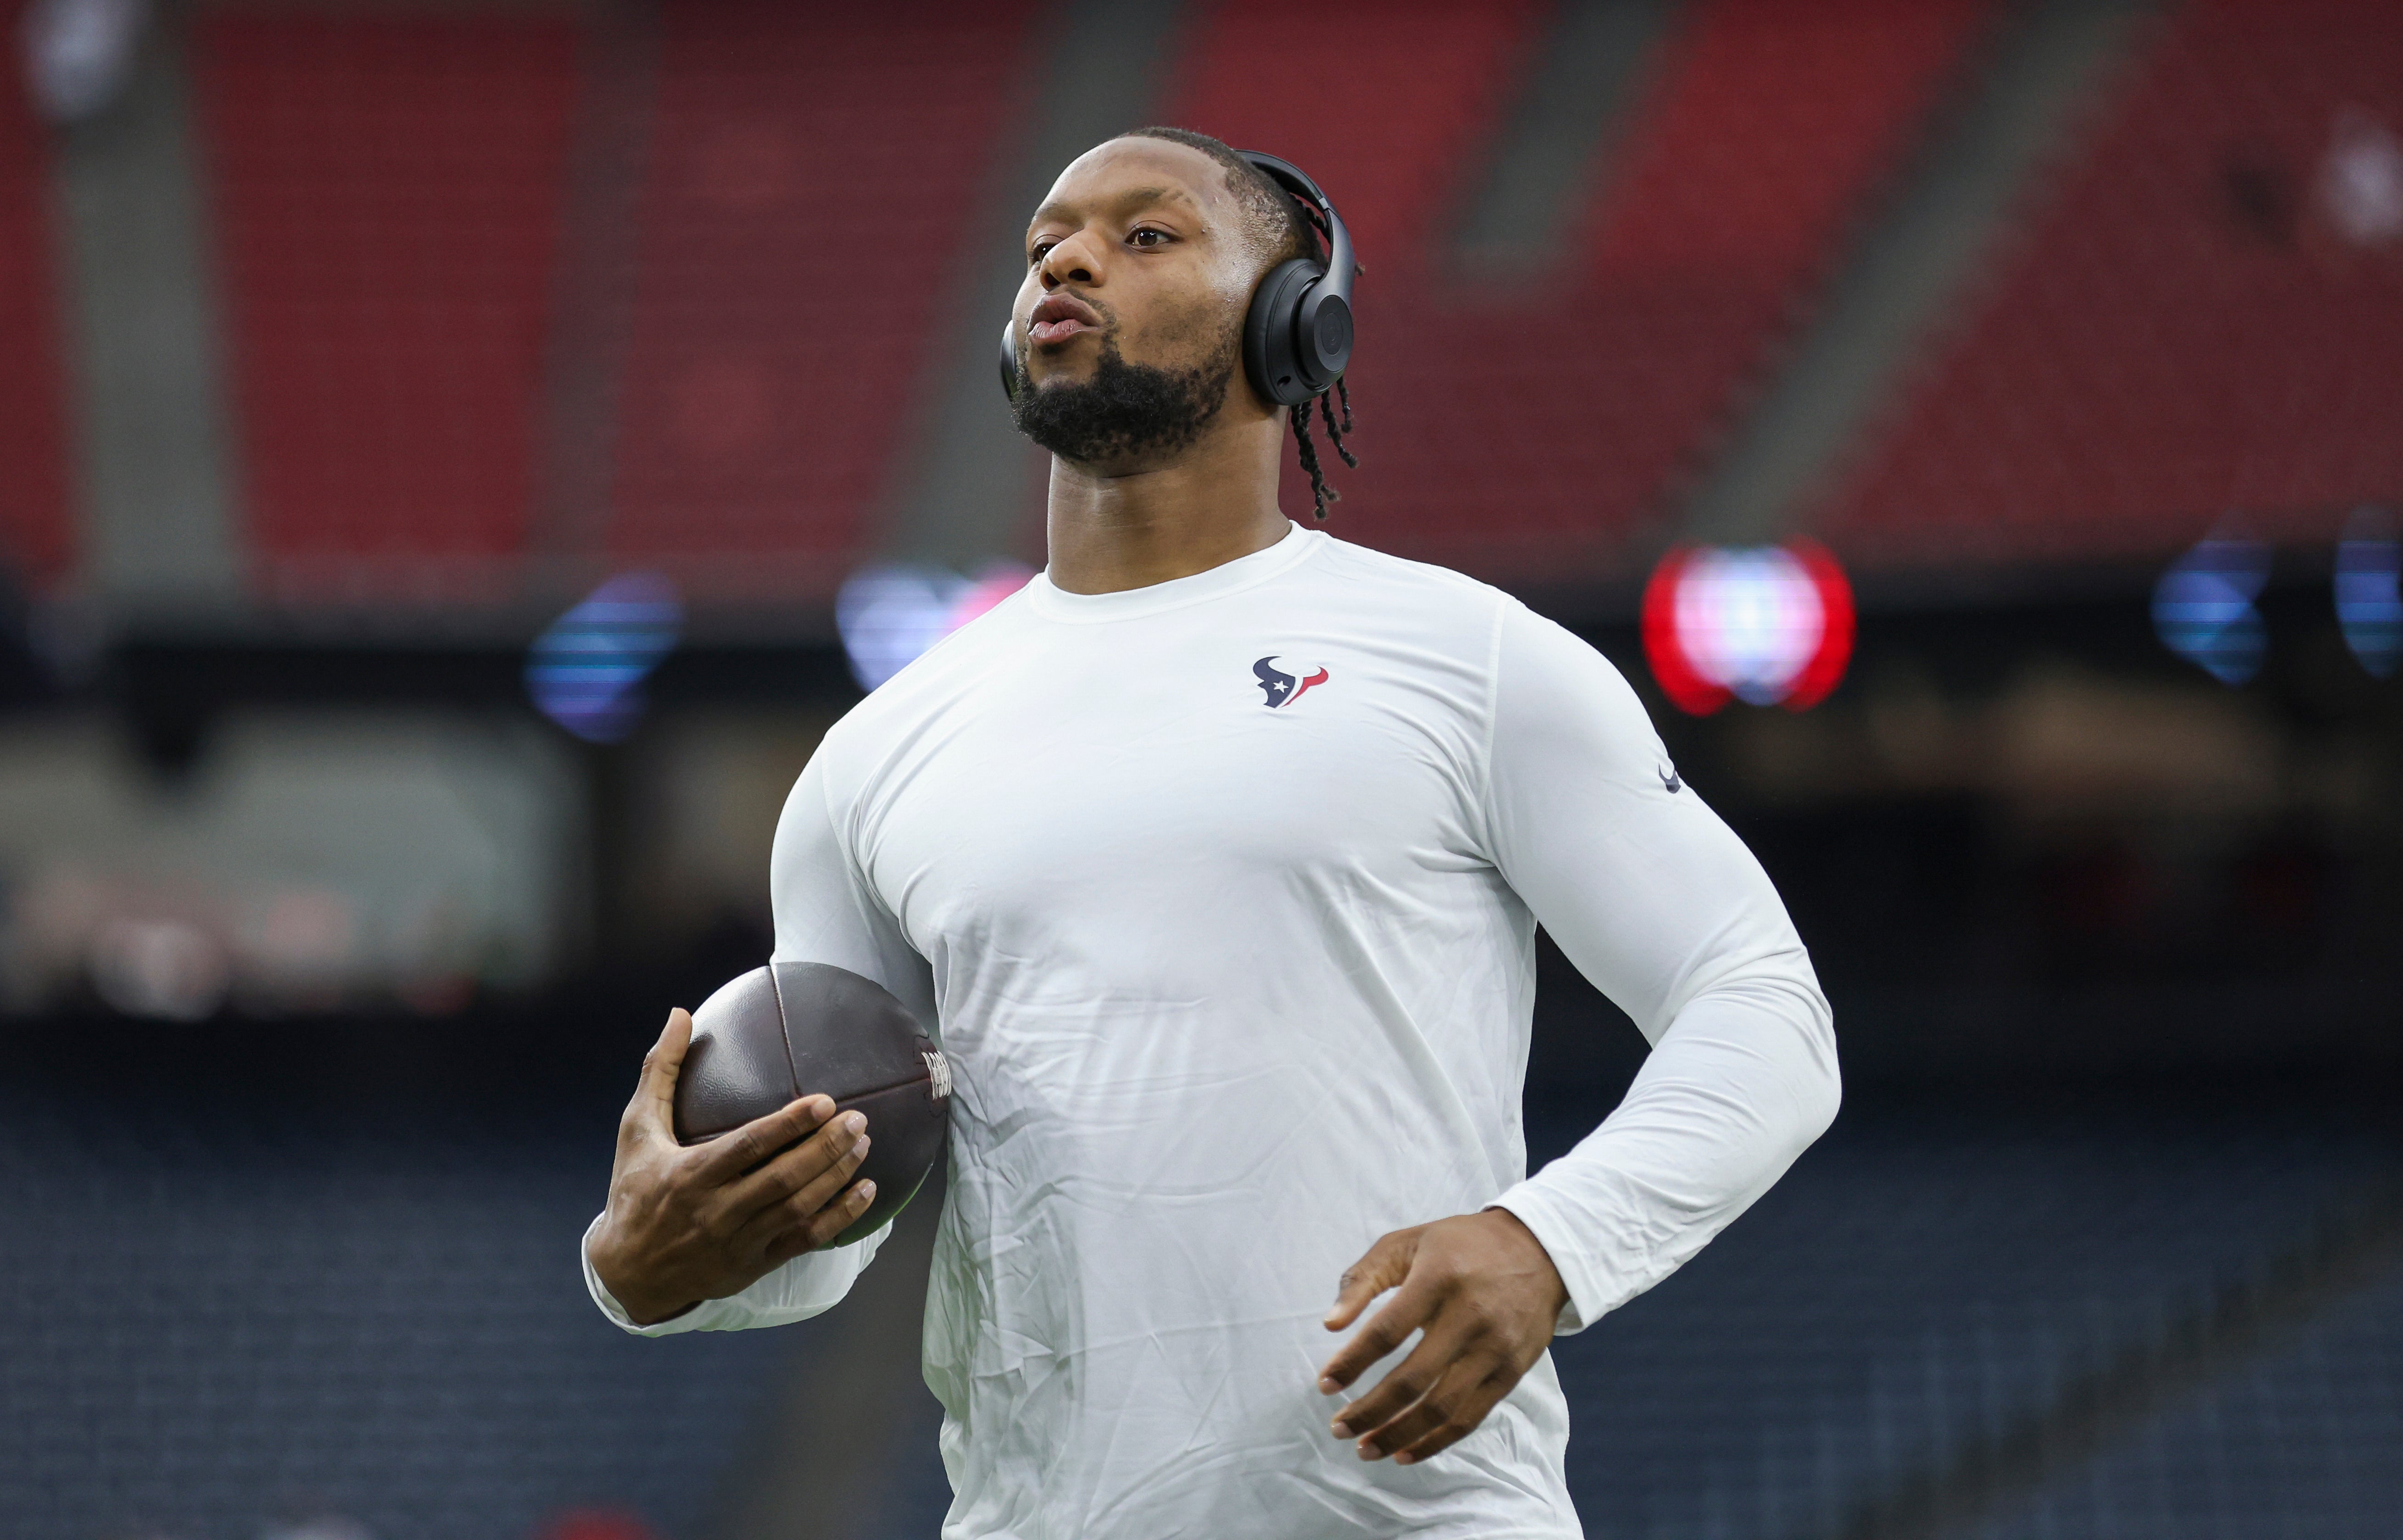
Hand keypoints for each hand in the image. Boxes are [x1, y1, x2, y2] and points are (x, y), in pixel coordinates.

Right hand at [587, 1008, 877, 1324]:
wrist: (630, 1271)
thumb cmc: (635, 1189)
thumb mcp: (635, 1129)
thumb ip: (660, 1071)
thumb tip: (679, 1014)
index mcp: (690, 1175)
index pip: (749, 1146)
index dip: (790, 1125)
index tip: (825, 1101)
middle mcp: (717, 1210)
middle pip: (783, 1178)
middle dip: (825, 1148)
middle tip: (858, 1119)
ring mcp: (738, 1241)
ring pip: (798, 1208)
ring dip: (836, 1177)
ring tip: (864, 1145)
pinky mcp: (753, 1265)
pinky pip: (804, 1240)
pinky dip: (839, 1217)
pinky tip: (865, 1192)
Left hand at [1316, 1208, 1569, 1464]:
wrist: (1539, 1250)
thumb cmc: (1460, 1245)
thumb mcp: (1407, 1242)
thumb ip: (1363, 1278)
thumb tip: (1329, 1324)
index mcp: (1438, 1278)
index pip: (1387, 1331)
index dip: (1352, 1362)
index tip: (1324, 1385)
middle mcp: (1470, 1316)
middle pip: (1412, 1380)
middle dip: (1369, 1411)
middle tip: (1338, 1427)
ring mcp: (1494, 1349)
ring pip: (1441, 1408)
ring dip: (1398, 1435)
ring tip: (1365, 1448)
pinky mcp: (1511, 1372)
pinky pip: (1469, 1418)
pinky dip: (1435, 1442)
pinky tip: (1404, 1452)